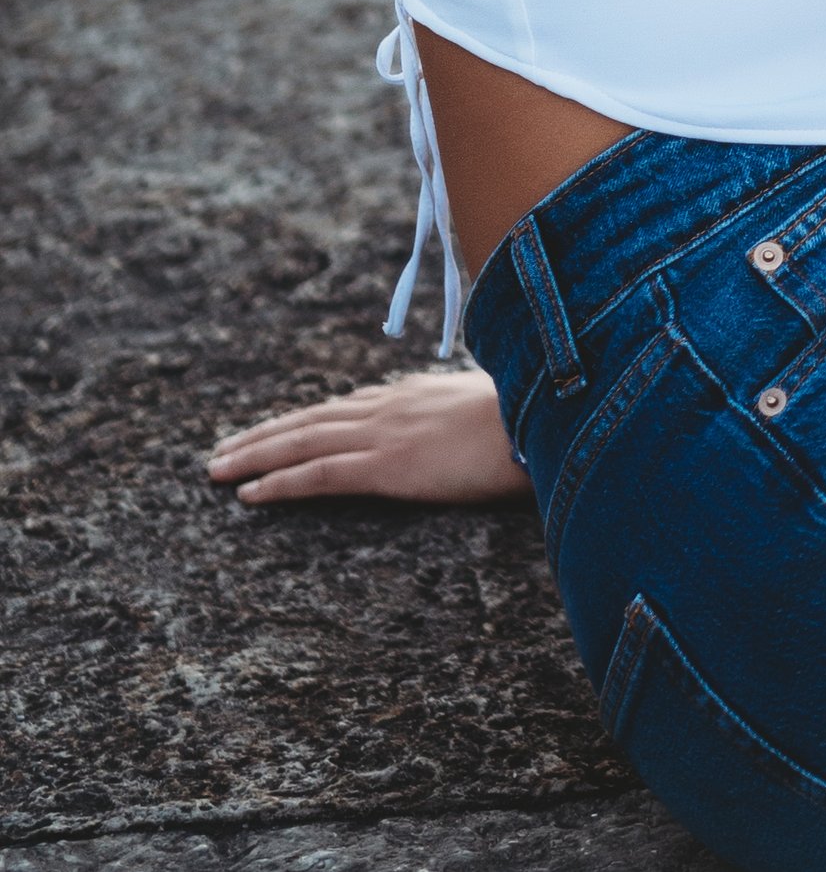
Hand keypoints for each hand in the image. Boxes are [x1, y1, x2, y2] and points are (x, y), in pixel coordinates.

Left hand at [206, 368, 531, 505]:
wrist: (548, 417)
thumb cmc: (535, 417)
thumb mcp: (496, 408)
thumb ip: (470, 415)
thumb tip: (472, 426)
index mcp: (417, 392)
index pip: (349, 406)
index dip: (308, 419)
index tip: (280, 428)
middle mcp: (392, 405)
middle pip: (313, 418)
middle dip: (265, 434)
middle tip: (223, 449)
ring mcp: (386, 432)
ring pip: (302, 442)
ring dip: (255, 455)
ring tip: (217, 469)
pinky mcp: (386, 464)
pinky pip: (319, 474)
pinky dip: (278, 483)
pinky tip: (248, 495)